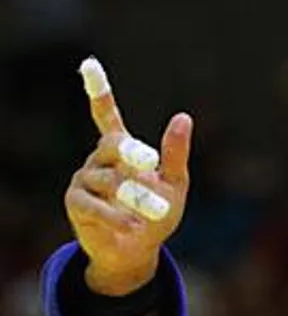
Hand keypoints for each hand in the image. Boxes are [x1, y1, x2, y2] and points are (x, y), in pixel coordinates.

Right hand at [64, 62, 192, 295]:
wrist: (137, 251)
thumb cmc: (158, 213)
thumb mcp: (176, 184)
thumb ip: (176, 154)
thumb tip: (182, 116)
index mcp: (121, 149)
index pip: (106, 115)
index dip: (99, 92)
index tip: (89, 64)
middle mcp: (98, 159)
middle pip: (113, 146)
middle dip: (132, 153)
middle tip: (149, 163)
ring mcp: (84, 180)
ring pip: (110, 180)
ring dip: (138, 197)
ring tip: (158, 211)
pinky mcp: (76, 204)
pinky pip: (94, 205)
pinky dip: (115, 215)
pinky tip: (131, 225)